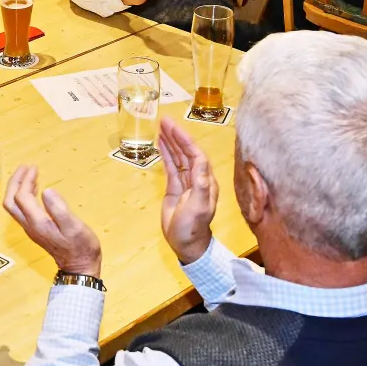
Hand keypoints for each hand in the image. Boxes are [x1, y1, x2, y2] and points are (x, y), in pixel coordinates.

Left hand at [3, 165, 101, 276]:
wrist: (79, 268)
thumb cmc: (81, 247)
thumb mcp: (74, 227)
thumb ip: (59, 209)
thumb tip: (47, 190)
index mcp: (37, 222)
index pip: (22, 197)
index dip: (26, 180)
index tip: (35, 168)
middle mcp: (29, 226)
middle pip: (11, 201)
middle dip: (15, 182)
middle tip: (26, 167)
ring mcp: (31, 229)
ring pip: (14, 206)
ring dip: (17, 188)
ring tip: (28, 174)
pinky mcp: (35, 230)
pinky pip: (21, 210)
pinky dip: (23, 195)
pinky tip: (34, 190)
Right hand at [157, 119, 217, 264]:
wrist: (186, 244)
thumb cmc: (193, 226)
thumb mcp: (198, 205)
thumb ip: (200, 183)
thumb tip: (200, 160)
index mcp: (205, 180)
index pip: (196, 154)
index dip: (185, 140)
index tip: (174, 128)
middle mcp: (197, 178)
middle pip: (187, 151)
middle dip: (177, 136)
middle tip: (164, 121)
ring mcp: (186, 182)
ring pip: (178, 157)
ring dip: (171, 142)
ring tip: (161, 127)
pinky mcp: (175, 187)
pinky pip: (171, 166)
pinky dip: (166, 154)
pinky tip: (160, 144)